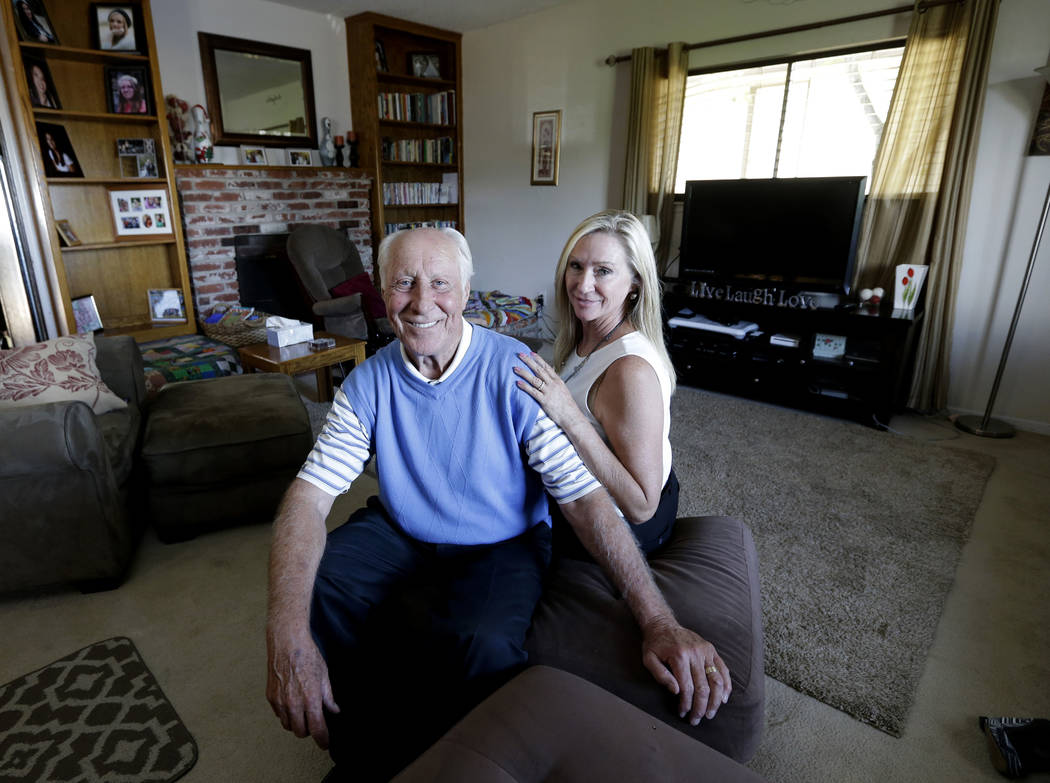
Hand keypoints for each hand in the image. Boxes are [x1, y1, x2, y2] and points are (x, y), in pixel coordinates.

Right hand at [266, 628, 339, 748]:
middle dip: (309, 731)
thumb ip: (328, 697)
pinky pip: (279, 715)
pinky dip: (286, 714)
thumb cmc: (307, 656)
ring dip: (296, 723)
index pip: (317, 729)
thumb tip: (334, 710)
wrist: (287, 643)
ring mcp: (280, 701)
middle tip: (314, 722)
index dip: (322, 740)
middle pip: (300, 732)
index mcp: (310, 699)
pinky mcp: (270, 697)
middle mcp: (294, 703)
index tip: (325, 744)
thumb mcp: (324, 675)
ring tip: (303, 711)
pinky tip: (292, 702)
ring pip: (288, 726)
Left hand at [514, 351, 580, 426]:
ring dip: (524, 373)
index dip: (538, 359)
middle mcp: (553, 384)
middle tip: (521, 355)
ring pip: (534, 379)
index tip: (531, 353)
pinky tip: (518, 383)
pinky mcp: (544, 400)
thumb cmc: (567, 406)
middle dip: (529, 361)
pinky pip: (533, 391)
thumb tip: (547, 379)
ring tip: (515, 368)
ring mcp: (549, 392)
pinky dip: (525, 386)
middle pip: (539, 370)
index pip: (547, 367)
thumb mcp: (562, 390)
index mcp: (558, 381)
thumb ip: (554, 384)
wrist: (571, 416)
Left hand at [640, 616, 730, 725]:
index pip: (687, 687)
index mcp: (679, 656)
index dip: (686, 704)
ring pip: (717, 680)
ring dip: (716, 701)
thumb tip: (676, 691)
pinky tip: (724, 698)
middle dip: (701, 707)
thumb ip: (660, 676)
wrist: (663, 624)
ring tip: (711, 713)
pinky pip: (723, 669)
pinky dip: (726, 686)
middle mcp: (695, 653)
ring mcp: (705, 651)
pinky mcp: (711, 650)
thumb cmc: (655, 644)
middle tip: (697, 719)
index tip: (683, 713)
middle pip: (703, 687)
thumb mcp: (649, 659)